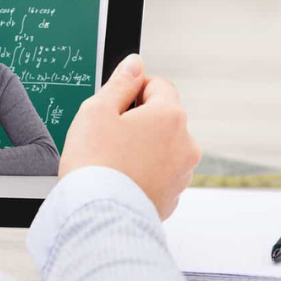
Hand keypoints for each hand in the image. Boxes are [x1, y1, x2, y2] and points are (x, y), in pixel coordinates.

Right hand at [58, 54, 200, 219]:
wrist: (97, 216)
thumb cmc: (94, 163)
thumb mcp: (97, 110)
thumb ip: (120, 82)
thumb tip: (135, 64)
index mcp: (170, 116)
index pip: (158, 85)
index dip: (133, 90)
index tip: (114, 106)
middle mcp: (185, 143)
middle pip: (162, 117)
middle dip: (138, 121)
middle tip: (108, 136)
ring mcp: (182, 172)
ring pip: (162, 146)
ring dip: (143, 147)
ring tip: (114, 162)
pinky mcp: (173, 196)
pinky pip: (160, 173)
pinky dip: (145, 172)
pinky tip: (122, 179)